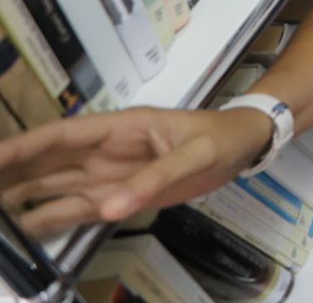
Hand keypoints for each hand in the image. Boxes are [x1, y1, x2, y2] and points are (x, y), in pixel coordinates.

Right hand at [0, 106, 273, 235]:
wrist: (243, 146)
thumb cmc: (221, 137)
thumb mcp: (195, 153)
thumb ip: (156, 177)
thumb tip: (110, 207)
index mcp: (118, 128)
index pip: (60, 136)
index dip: (22, 147)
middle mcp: (103, 151)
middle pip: (45, 163)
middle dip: (9, 174)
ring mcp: (107, 175)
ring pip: (52, 187)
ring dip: (19, 197)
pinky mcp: (117, 196)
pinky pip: (75, 209)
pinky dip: (47, 219)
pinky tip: (21, 229)